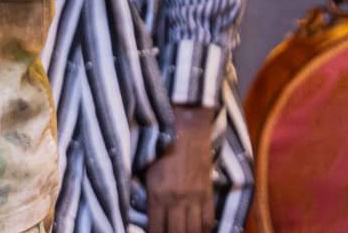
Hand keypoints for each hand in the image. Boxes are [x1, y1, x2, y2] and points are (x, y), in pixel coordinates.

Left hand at [146, 105, 217, 232]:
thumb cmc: (159, 142)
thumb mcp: (143, 167)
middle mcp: (177, 200)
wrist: (186, 126)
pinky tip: (200, 232)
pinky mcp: (208, 192)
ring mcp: (195, 197)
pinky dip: (205, 229)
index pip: (156, 228)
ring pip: (194, 230)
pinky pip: (208, 219)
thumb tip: (139, 208)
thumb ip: (143, 190)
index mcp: (157, 194)